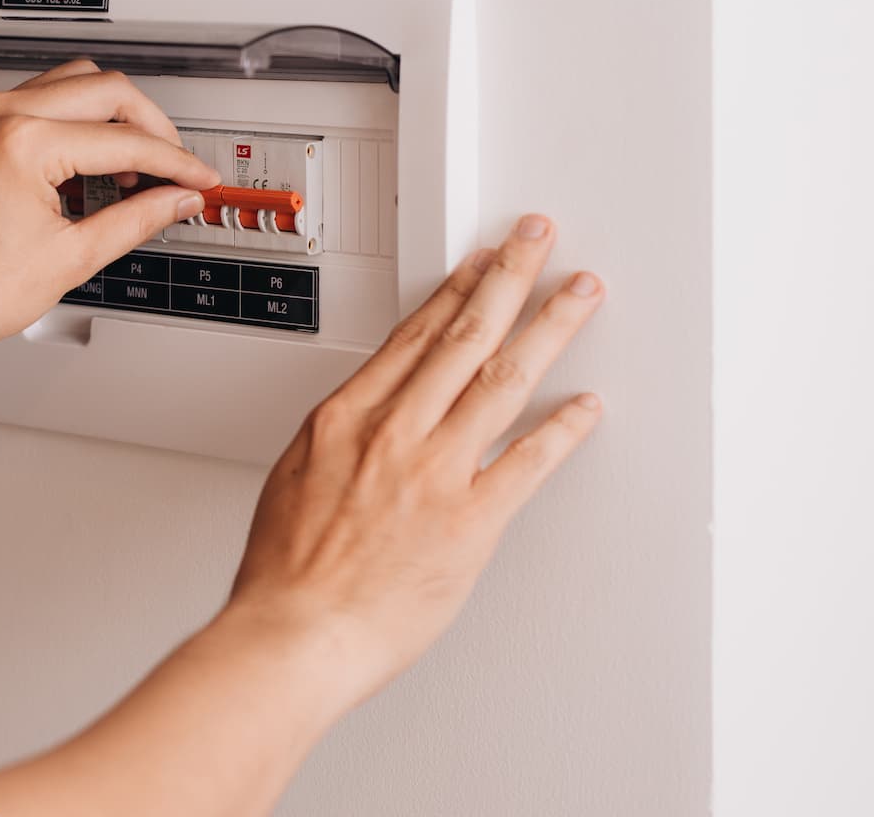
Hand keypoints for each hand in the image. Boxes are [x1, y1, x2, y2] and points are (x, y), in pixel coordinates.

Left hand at [0, 60, 219, 373]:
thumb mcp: (69, 259)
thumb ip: (135, 220)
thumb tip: (175, 200)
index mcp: (24, 143)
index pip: (124, 140)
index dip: (174, 163)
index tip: (197, 179)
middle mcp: (1, 114)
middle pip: (106, 89)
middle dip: (152, 128)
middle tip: (174, 170)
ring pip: (75, 83)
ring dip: (115, 117)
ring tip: (135, 169)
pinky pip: (44, 100)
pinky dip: (79, 122)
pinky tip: (95, 163)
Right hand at [223, 214, 605, 711]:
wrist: (295, 632)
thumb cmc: (286, 571)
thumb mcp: (294, 478)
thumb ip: (338, 441)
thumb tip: (361, 424)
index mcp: (345, 418)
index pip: (413, 335)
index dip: (455, 291)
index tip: (479, 264)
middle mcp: (394, 434)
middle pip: (463, 336)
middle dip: (507, 278)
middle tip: (537, 240)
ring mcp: (435, 473)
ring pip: (502, 379)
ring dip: (548, 327)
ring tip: (579, 294)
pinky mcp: (471, 522)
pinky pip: (529, 462)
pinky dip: (563, 429)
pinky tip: (587, 404)